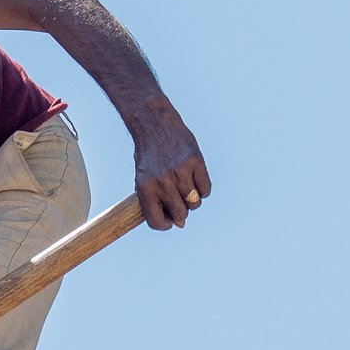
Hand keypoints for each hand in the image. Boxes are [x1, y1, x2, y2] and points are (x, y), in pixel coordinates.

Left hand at [133, 107, 211, 229]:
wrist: (155, 124)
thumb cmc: (148, 156)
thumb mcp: (143, 179)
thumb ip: (157, 203)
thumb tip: (180, 224)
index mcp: (145, 188)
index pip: (157, 222)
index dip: (165, 224)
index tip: (168, 218)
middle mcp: (163, 181)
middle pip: (181, 214)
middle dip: (180, 211)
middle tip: (177, 199)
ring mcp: (180, 171)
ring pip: (195, 203)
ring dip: (192, 200)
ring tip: (185, 188)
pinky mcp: (195, 162)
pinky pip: (206, 189)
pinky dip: (202, 188)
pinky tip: (194, 179)